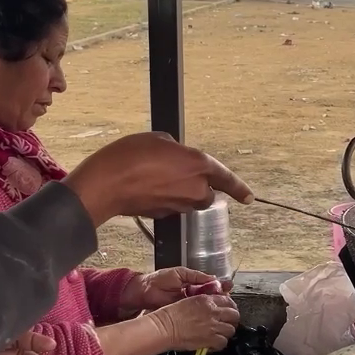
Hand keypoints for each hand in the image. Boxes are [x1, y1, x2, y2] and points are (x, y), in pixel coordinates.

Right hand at [62, 132, 253, 226]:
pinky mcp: (164, 215)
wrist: (105, 185)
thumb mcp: (157, 139)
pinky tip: (145, 187)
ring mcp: (180, 205)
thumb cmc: (130, 156)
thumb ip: (176, 149)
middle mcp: (195, 188)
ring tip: (153, 176)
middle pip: (206, 192)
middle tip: (173, 171)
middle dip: (196, 185)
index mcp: (199, 165)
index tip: (249, 198)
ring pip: (188, 200)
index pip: (227, 179)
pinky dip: (163, 198)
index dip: (240, 189)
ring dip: (178, 191)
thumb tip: (176, 158)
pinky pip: (171, 205)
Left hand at [121, 267, 232, 310]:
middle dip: (220, 297)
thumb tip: (213, 278)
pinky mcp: (183, 313)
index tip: (229, 287)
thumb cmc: (158, 280)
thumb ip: (196, 276)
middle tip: (229, 299)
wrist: (142, 292)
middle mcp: (192, 294)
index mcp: (192, 283)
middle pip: (210, 296)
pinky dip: (203, 314)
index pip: (210, 284)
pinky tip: (212, 315)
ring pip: (205, 306)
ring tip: (225, 307)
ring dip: (214, 306)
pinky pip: (195, 314)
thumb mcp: (180, 274)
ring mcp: (188, 305)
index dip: (220, 286)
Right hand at [146, 294, 240, 350]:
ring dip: (226, 332)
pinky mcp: (211, 339)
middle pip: (235, 315)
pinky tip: (213, 344)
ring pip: (231, 329)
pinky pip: (223, 342)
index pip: (228, 301)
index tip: (226, 312)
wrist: (165, 327)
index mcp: (208, 300)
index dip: (230, 308)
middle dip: (232, 320)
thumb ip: (204, 303)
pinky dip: (219, 344)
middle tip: (226, 323)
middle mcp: (213, 311)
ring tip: (219, 334)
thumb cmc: (171, 314)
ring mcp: (213, 325)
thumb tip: (213, 307)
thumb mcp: (190, 301)